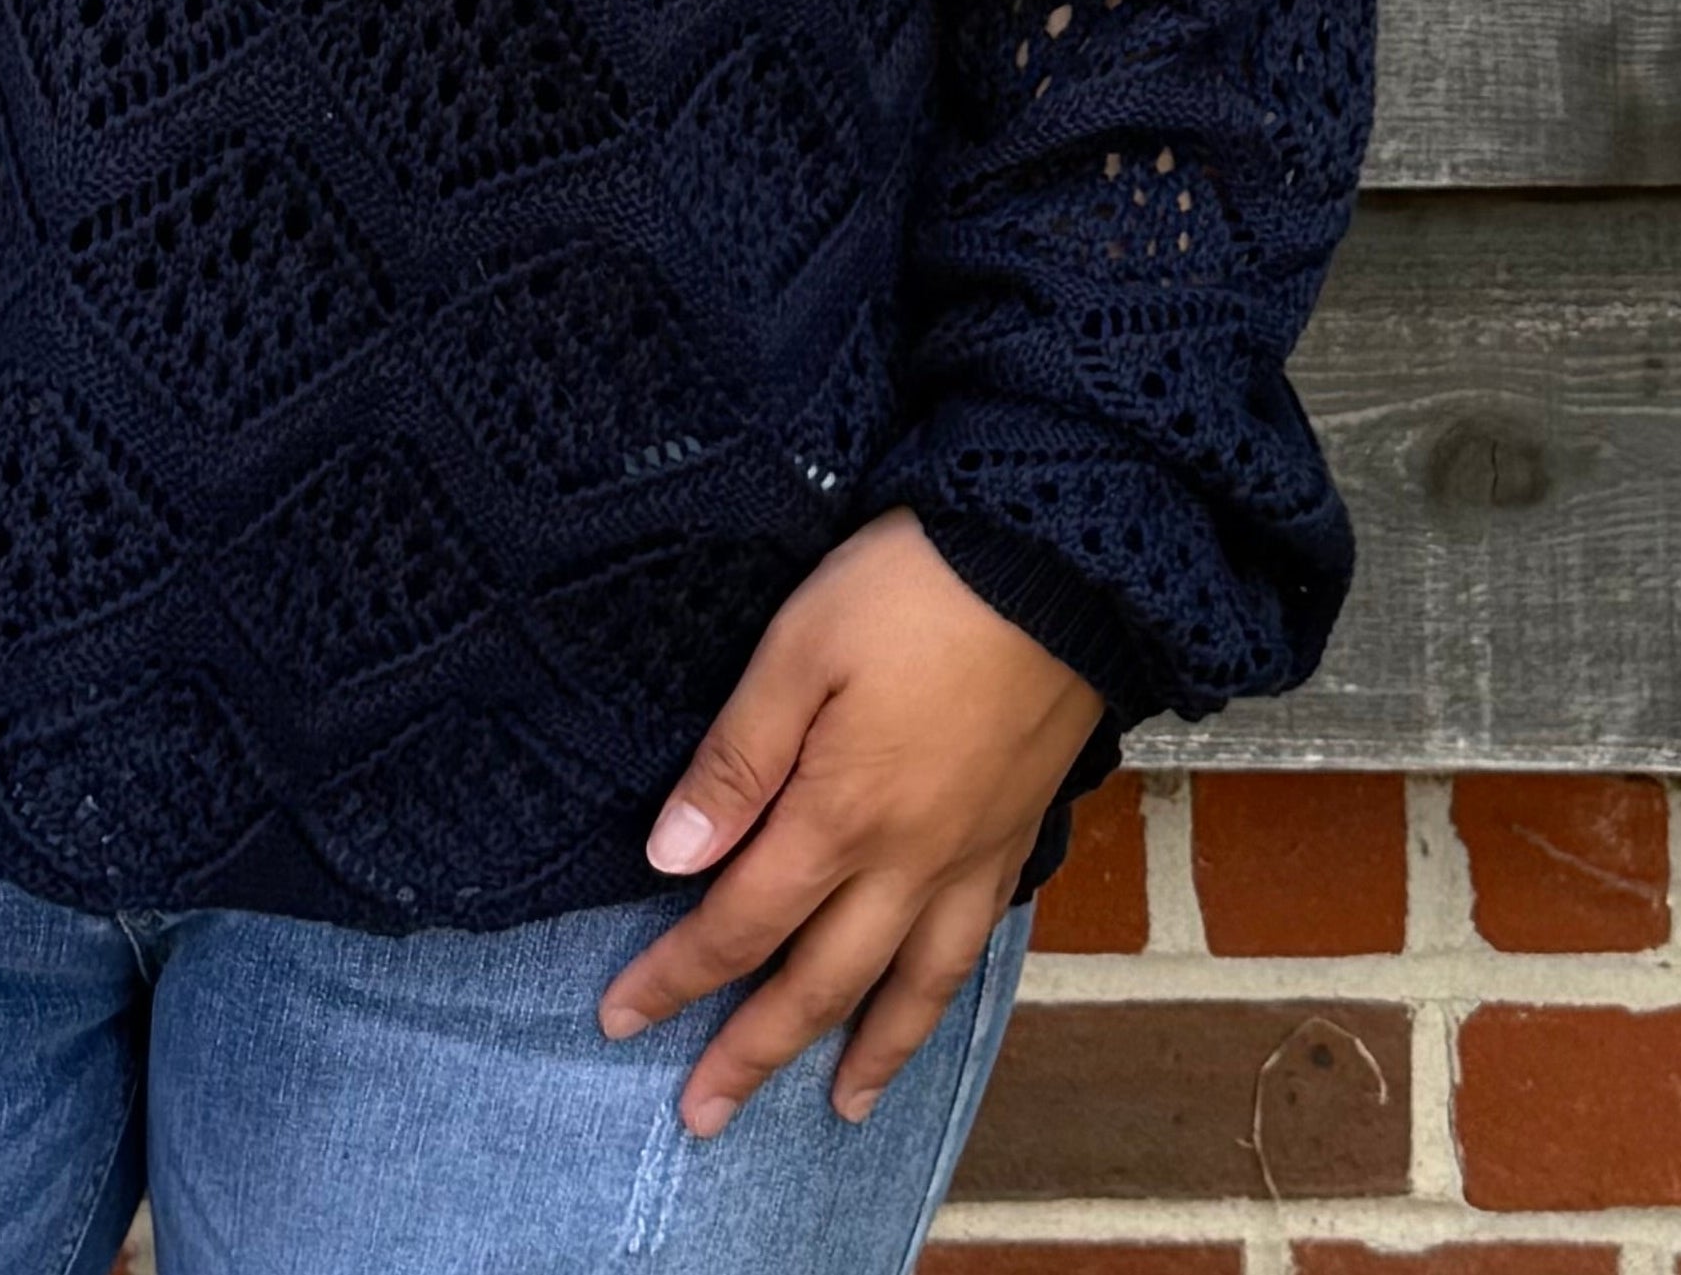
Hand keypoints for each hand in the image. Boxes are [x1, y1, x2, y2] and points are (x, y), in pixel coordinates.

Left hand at [594, 505, 1104, 1132]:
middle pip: (820, 982)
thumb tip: (669, 859)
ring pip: (912, 985)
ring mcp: (970, 854)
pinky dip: (943, 996)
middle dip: (754, 1052)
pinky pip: (974, 947)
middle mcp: (908, 860)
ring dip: (868, 1053)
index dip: (677, 978)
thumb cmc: (913, 587)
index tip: (620, 1019)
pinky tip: (926, 1002)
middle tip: (703, 1117)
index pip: (739, 925)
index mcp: (840, 816)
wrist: (1060, 564)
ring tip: (840, 1107)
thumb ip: (735, 758)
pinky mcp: (1016, 832)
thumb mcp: (798, 647)